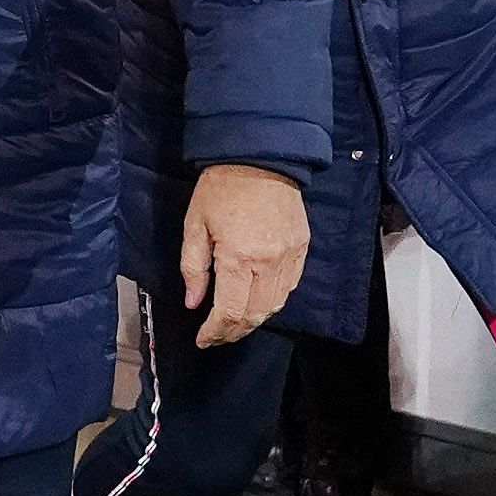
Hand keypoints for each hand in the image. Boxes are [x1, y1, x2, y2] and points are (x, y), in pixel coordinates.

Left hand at [180, 164, 309, 348]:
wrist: (259, 156)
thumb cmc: (222, 186)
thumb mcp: (195, 224)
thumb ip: (193, 267)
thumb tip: (194, 302)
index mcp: (239, 258)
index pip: (230, 312)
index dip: (215, 332)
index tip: (203, 339)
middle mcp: (269, 263)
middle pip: (255, 315)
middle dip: (234, 332)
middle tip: (216, 336)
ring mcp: (289, 256)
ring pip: (275, 305)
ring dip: (254, 319)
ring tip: (234, 323)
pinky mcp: (301, 248)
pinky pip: (289, 286)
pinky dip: (273, 300)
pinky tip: (257, 300)